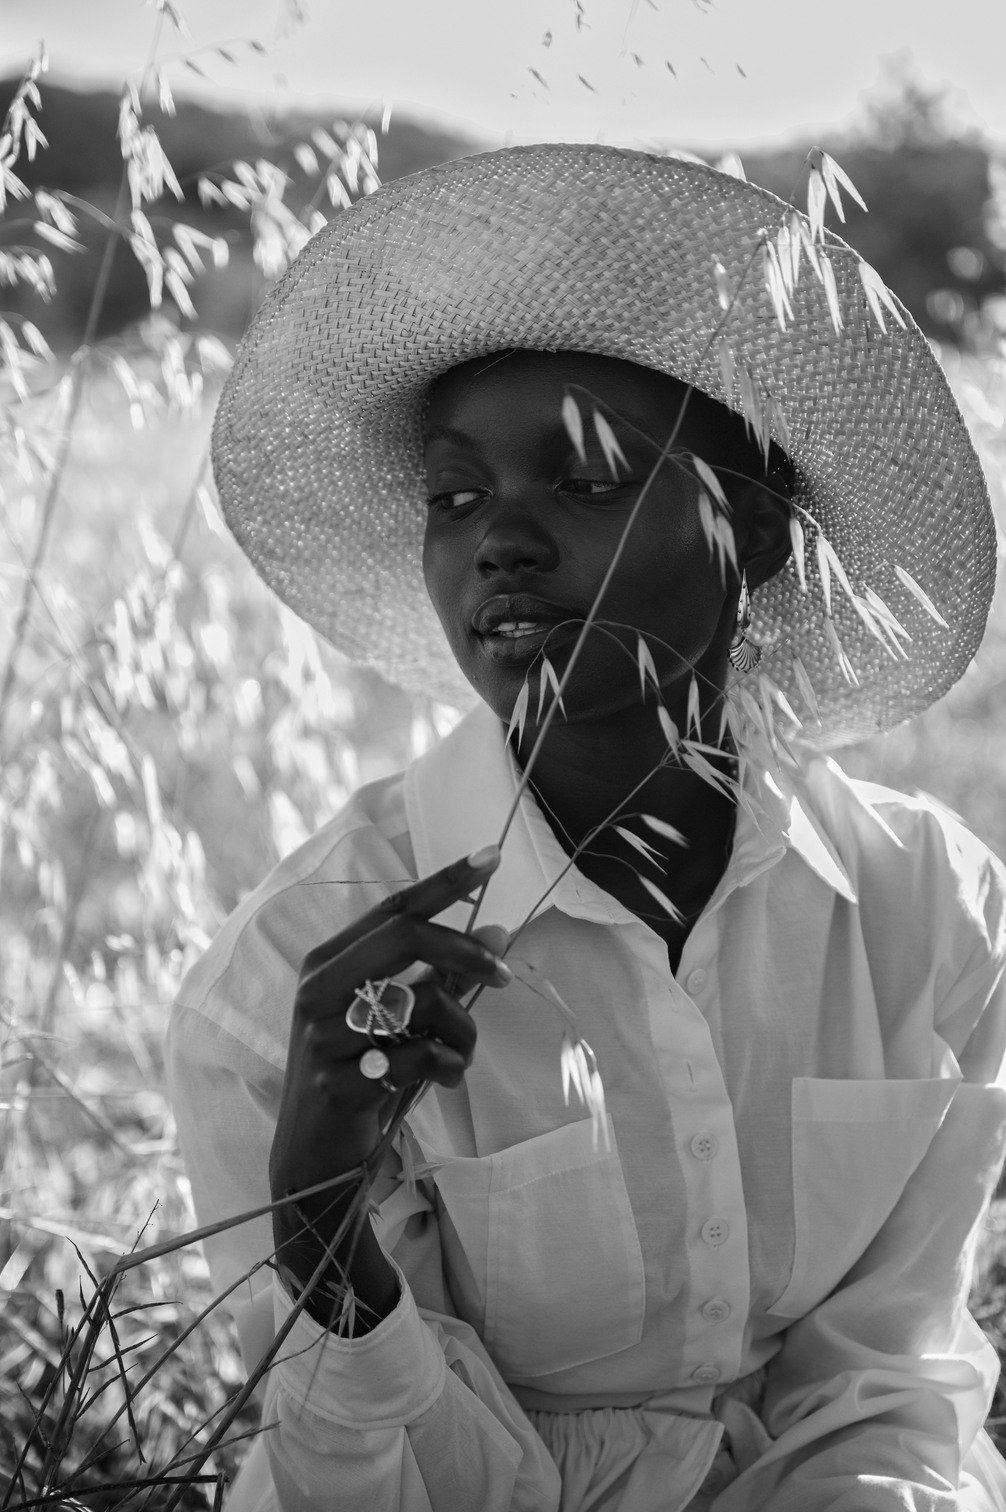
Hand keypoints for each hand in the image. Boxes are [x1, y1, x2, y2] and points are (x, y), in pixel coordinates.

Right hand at [269, 845, 508, 1321]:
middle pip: (405, 936)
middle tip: (504, 973)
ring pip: (422, 1002)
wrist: (314, 1155)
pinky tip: (442, 1078)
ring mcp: (323, 1034)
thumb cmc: (361, 1072)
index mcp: (327, 962)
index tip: (493, 857)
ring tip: (461, 1053)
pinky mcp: (338, 1081)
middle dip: (465, 949)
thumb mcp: (395, 1018)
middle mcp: (317, 989)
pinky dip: (447, 1067)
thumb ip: (436, 974)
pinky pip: (419, 1058)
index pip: (393, 908)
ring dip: (463, 1029)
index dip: (446, 881)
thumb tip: (497, 929)